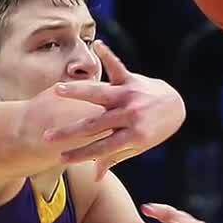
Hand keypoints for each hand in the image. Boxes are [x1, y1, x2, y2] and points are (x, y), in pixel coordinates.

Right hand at [44, 41, 185, 178]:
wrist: (175, 107)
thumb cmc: (151, 130)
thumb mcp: (135, 146)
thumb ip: (113, 157)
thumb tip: (95, 177)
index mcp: (133, 136)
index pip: (101, 148)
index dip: (81, 155)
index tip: (61, 158)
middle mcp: (130, 115)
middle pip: (95, 124)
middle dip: (70, 131)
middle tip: (48, 136)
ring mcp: (130, 96)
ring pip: (100, 94)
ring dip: (78, 91)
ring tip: (58, 89)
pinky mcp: (132, 79)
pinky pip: (118, 67)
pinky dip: (108, 56)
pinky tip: (97, 45)